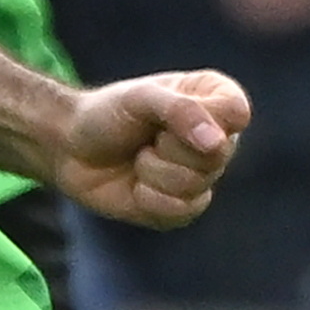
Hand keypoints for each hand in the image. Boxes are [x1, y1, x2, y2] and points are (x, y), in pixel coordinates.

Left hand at [52, 69, 249, 228]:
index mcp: (213, 98)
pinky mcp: (186, 207)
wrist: (72, 151)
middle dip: (169, 147)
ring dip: (153, 172)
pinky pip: (182, 211)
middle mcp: (216, 137)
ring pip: (197, 185)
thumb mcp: (139, 98)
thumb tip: (217, 142)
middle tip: (147, 136)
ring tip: (139, 157)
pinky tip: (138, 185)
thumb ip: (180, 111)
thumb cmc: (107, 114)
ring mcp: (203, 174)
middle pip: (218, 155)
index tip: (166, 114)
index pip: (237, 113)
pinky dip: (149, 197)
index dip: (205, 120)